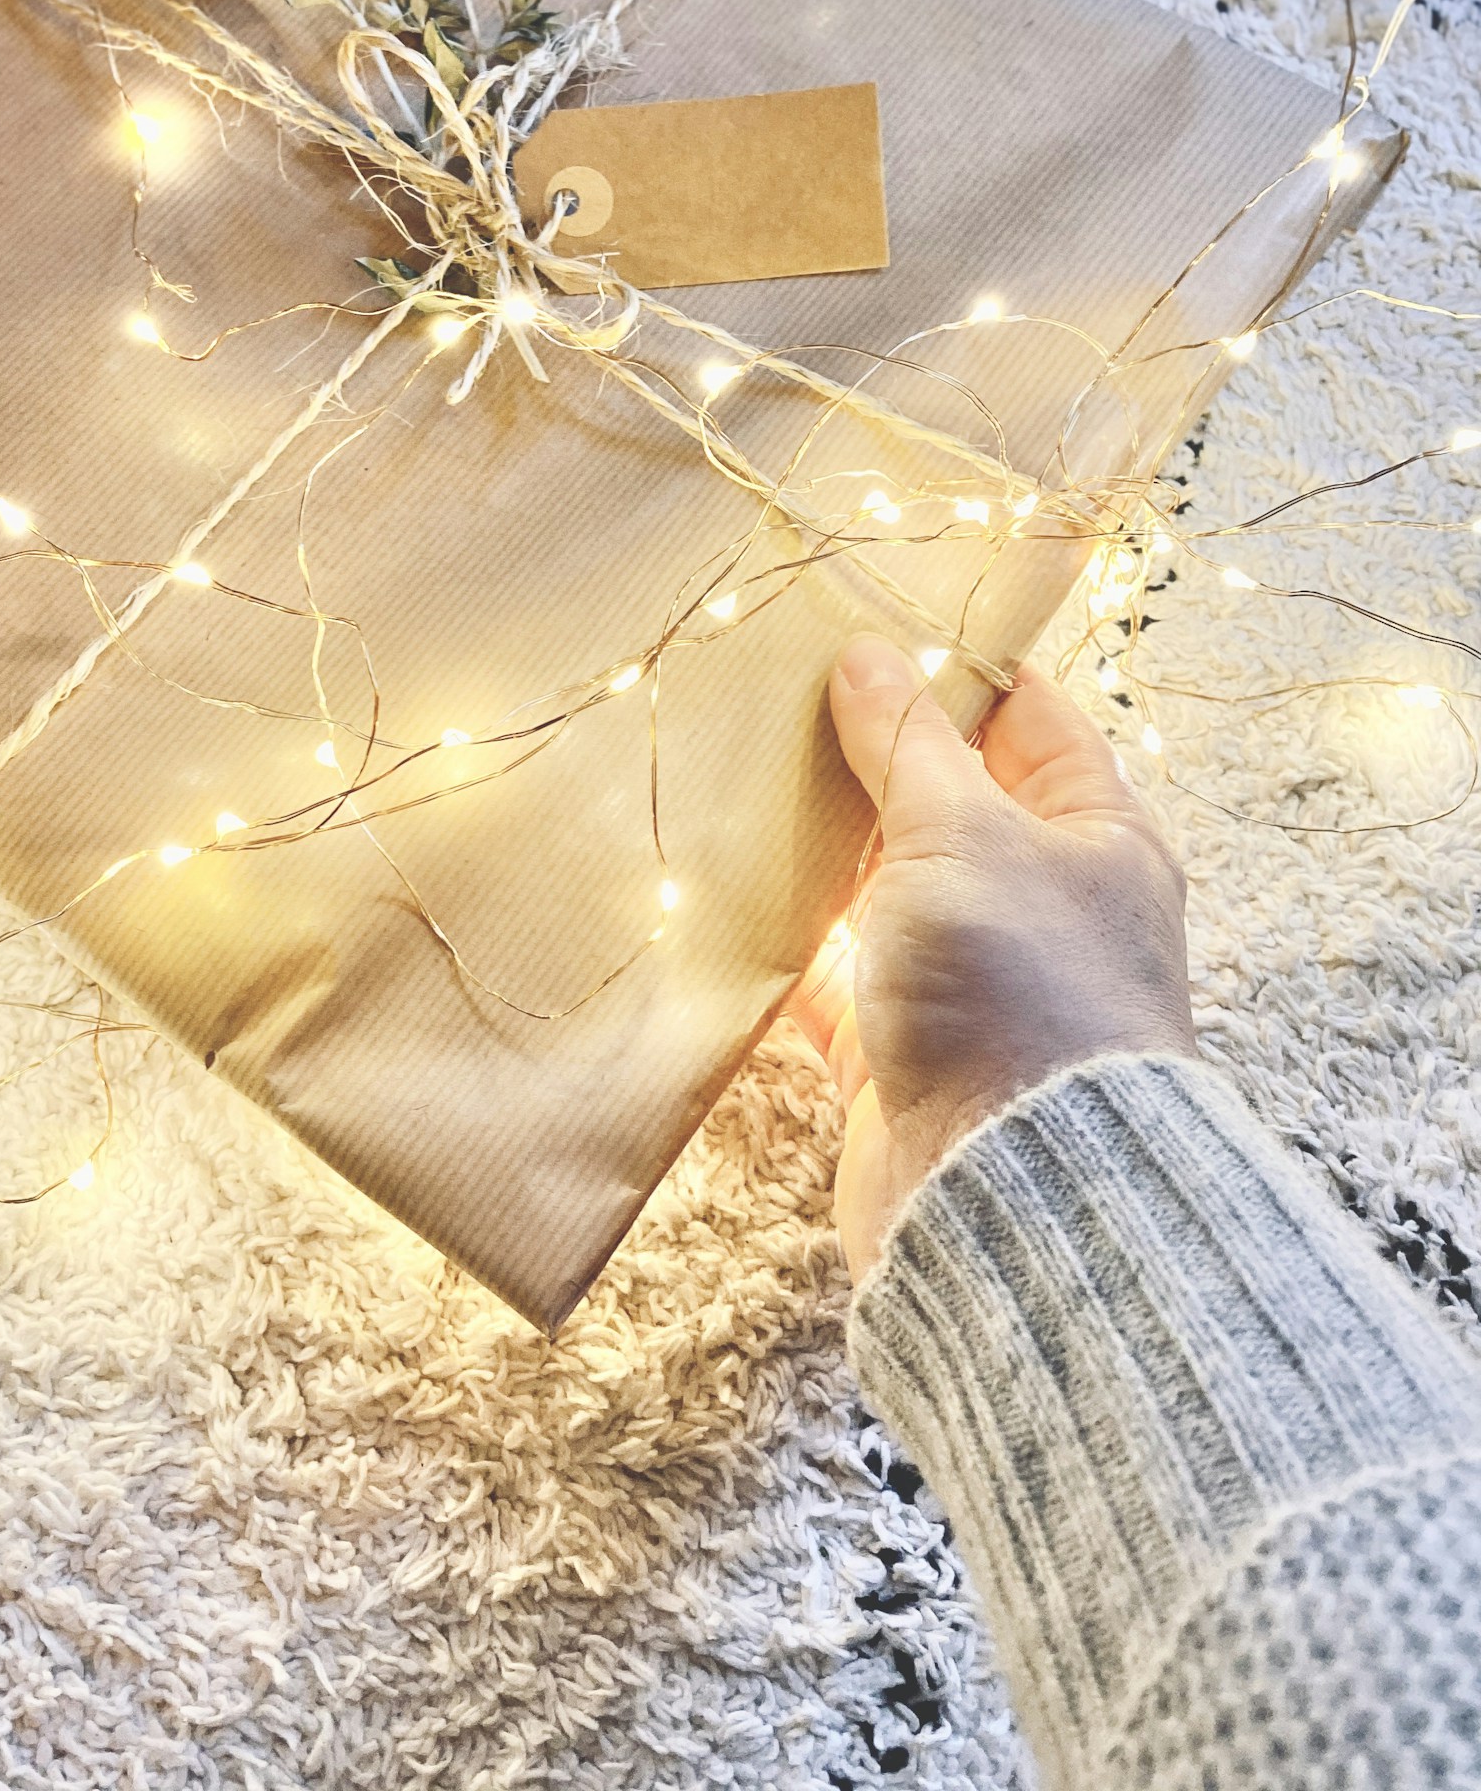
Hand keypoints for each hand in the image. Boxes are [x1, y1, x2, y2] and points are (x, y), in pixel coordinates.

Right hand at [792, 635, 1195, 1281]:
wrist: (1009, 1196)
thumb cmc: (1018, 994)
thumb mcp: (964, 835)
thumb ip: (908, 745)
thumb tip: (868, 657)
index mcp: (1095, 837)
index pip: (1031, 718)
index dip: (957, 665)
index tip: (872, 620)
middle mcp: (1039, 904)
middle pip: (946, 801)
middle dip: (865, 754)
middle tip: (775, 693)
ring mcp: (970, 980)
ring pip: (881, 887)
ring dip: (817, 846)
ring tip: (732, 777)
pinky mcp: (901, 1052)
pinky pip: (830, 978)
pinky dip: (782, 944)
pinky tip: (722, 898)